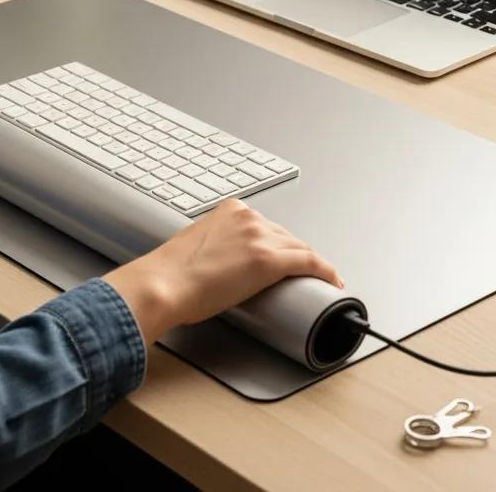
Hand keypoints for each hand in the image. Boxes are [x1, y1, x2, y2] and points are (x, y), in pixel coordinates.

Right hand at [104, 200, 341, 344]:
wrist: (163, 284)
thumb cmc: (171, 274)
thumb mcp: (196, 245)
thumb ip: (215, 245)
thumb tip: (223, 265)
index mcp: (230, 209)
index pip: (267, 227)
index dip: (278, 245)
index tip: (281, 259)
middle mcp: (248, 217)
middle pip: (285, 236)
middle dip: (292, 256)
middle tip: (298, 277)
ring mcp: (259, 236)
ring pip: (298, 248)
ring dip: (308, 265)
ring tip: (316, 282)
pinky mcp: (269, 260)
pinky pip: (309, 262)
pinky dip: (324, 271)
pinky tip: (332, 281)